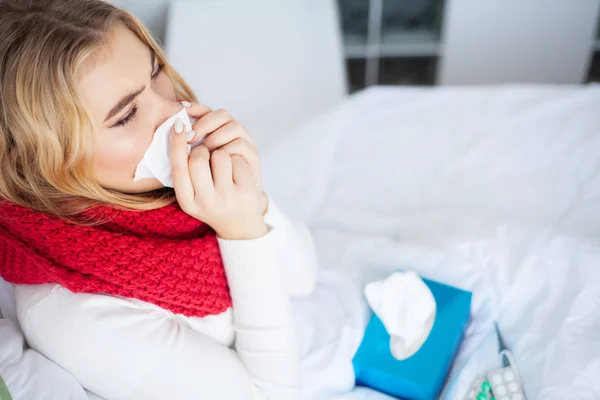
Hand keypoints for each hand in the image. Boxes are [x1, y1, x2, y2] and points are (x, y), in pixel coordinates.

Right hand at [170, 116, 266, 239]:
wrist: (240, 225)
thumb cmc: (213, 201)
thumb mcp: (194, 193)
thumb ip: (185, 170)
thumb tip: (181, 128)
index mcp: (187, 201)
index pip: (178, 167)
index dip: (176, 143)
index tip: (178, 124)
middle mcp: (206, 201)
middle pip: (198, 157)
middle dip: (202, 148)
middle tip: (207, 152)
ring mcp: (227, 197)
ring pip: (220, 154)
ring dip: (222, 153)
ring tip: (224, 167)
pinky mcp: (246, 191)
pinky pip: (237, 159)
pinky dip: (237, 160)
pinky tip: (238, 174)